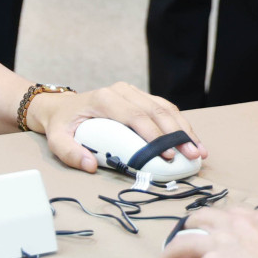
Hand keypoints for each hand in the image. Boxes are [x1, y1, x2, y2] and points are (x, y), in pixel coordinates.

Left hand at [30, 81, 206, 172]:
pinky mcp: (141, 97)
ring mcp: (133, 92)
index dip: (155, 136)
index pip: (135, 116)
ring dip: (185, 129)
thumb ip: (69, 153)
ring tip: (199, 151)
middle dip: (177, 135)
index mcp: (105, 99)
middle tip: (192, 156)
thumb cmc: (63, 125)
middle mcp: (122, 91)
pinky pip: (165, 108)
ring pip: (165, 108)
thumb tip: (90, 166)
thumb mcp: (57, 139)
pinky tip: (192, 140)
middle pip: (156, 111)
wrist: (62, 107)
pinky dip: (180, 124)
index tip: (169, 156)